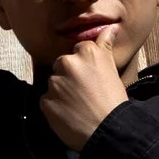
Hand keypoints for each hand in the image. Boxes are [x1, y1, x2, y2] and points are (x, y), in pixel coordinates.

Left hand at [37, 34, 131, 148]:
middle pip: (63, 65)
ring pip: (54, 82)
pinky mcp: (45, 100)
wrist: (108, 131)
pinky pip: (47, 99)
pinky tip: (70, 114)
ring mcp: (54, 82)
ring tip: (78, 105)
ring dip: (62, 91)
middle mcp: (67, 63)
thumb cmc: (114, 101)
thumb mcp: (112, 69)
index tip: (92, 78)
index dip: (85, 66)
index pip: (79, 51)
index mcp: (86, 52)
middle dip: (70, 76)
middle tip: (85, 93)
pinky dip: (55, 106)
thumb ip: (105, 45)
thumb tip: (110, 27)